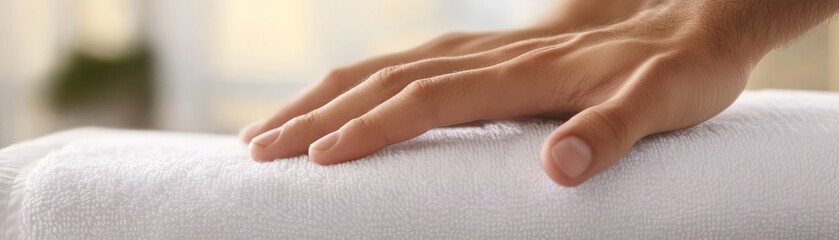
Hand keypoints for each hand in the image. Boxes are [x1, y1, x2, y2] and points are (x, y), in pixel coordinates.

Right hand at [239, 0, 659, 144]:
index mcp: (524, 70)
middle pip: (383, 78)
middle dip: (315, 114)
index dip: (371, 128)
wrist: (694, 14)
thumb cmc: (680, 66)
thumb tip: (557, 167)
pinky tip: (340, 101)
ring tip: (271, 126)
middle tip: (257, 149)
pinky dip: (358, 84)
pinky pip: (405, 64)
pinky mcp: (487, 53)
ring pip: (384, 66)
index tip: (318, 159)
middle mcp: (491, 55)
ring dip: (323, 96)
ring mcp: (485, 50)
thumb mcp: (664, 101)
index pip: (427, 99)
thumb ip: (612, 130)